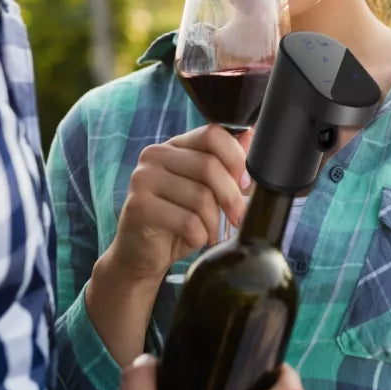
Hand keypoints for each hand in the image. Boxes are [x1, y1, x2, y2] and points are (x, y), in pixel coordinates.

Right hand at [110, 124, 248, 285]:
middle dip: (231, 197)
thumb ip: (225, 165)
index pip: (212, 134)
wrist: (141, 255)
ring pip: (200, 197)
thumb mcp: (206, 190)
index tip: (245, 182)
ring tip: (213, 233)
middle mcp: (154, 155)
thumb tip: (251, 136)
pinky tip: (196, 240)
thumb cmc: (177, 221)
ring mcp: (143, 179)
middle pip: (209, 166)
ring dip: (215, 222)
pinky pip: (188, 221)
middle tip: (238, 217)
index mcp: (173, 145)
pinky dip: (200, 236)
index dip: (236, 158)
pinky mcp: (139, 206)